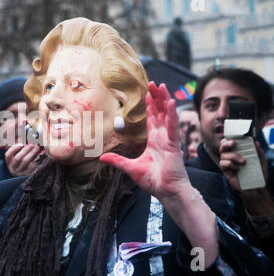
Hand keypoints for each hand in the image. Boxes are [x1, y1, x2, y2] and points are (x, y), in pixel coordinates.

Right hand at [5, 144, 43, 176]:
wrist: (25, 173)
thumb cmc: (21, 160)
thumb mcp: (17, 155)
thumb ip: (19, 146)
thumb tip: (23, 135)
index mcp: (9, 162)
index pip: (8, 155)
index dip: (14, 148)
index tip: (21, 143)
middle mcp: (14, 168)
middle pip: (18, 158)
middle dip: (25, 149)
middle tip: (32, 143)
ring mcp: (21, 172)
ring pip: (26, 161)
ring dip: (32, 153)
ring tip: (37, 147)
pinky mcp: (29, 173)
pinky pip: (33, 165)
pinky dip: (38, 158)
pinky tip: (42, 153)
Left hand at [100, 82, 217, 266]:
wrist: (166, 192)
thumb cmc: (153, 181)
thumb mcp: (130, 168)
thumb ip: (117, 161)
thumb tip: (101, 157)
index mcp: (155, 142)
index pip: (152, 119)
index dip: (150, 106)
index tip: (146, 94)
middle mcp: (162, 138)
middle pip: (159, 113)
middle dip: (157, 98)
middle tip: (154, 83)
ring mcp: (169, 140)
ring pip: (167, 115)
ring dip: (164, 100)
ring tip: (162, 86)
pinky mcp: (174, 145)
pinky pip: (172, 126)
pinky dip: (171, 114)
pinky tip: (170, 102)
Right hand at [219, 139, 268, 190]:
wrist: (255, 187)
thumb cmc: (258, 175)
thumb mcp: (261, 162)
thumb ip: (259, 152)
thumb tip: (256, 143)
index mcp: (239, 152)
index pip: (231, 143)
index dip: (230, 138)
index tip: (235, 137)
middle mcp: (231, 157)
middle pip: (223, 146)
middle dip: (226, 143)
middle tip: (233, 143)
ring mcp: (227, 163)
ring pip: (224, 154)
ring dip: (233, 156)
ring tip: (243, 161)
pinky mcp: (225, 170)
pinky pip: (223, 163)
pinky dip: (230, 164)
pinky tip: (237, 169)